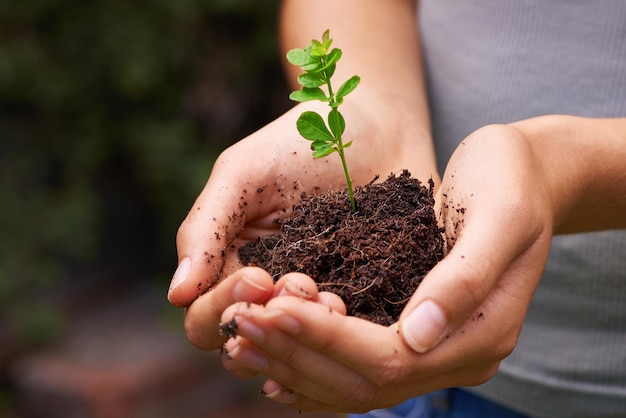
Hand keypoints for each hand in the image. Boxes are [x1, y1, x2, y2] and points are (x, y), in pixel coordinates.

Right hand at [172, 89, 437, 354]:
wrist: (375, 124)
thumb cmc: (300, 142)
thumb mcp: (243, 173)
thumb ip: (205, 228)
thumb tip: (176, 294)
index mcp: (230, 265)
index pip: (207, 317)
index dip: (224, 308)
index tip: (258, 276)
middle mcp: (270, 292)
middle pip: (249, 345)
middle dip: (268, 325)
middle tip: (301, 285)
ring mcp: (316, 300)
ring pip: (296, 350)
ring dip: (306, 336)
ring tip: (332, 297)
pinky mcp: (363, 300)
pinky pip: (347, 337)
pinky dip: (345, 333)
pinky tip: (354, 308)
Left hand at [214, 124, 556, 411]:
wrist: (525, 176)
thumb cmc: (511, 183)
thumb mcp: (499, 216)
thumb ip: (465, 279)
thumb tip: (417, 338)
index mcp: (482, 333)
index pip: (390, 358)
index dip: (327, 339)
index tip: (272, 309)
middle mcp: (457, 354)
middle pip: (365, 381)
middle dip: (297, 354)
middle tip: (239, 326)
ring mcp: (436, 349)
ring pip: (355, 383)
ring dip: (295, 365)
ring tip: (241, 340)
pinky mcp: (415, 332)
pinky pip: (358, 366)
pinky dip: (313, 366)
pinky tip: (275, 357)